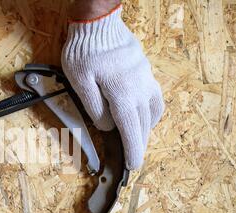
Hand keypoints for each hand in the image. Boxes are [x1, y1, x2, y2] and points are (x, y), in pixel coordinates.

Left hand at [62, 5, 164, 169]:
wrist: (98, 24)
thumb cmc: (85, 51)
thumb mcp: (80, 81)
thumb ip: (94, 107)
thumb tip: (106, 126)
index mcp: (122, 93)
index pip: (130, 129)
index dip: (132, 150)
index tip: (133, 165)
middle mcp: (139, 87)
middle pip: (143, 124)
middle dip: (139, 144)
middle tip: (135, 159)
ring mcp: (145, 78)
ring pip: (152, 111)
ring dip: (146, 130)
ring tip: (138, 142)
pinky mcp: (145, 71)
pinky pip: (155, 97)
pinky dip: (152, 112)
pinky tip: (144, 116)